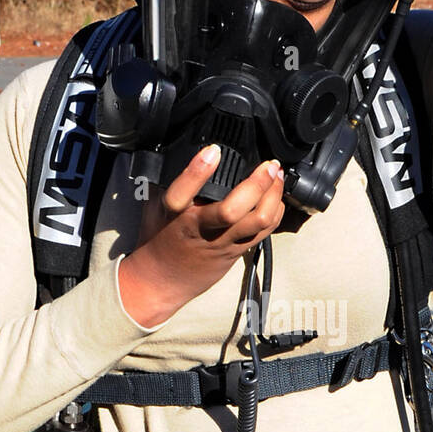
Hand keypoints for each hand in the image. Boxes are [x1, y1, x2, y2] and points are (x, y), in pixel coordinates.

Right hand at [118, 146, 286, 327]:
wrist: (161, 281)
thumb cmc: (158, 239)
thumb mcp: (155, 206)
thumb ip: (169, 180)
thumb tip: (182, 150)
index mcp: (174, 214)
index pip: (182, 191)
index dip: (198, 170)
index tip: (213, 150)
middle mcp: (200, 229)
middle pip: (232, 210)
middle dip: (256, 185)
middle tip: (268, 164)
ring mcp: (221, 242)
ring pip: (255, 222)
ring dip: (273, 196)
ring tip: (278, 176)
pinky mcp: (235, 252)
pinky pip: (263, 232)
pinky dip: (275, 212)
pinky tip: (276, 198)